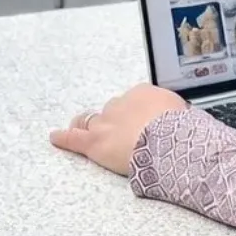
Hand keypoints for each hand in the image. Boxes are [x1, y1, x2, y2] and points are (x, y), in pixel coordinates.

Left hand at [50, 83, 187, 175]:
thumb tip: (180, 115)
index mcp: (142, 92)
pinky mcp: (94, 143)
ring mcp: (105, 122)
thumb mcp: (181, 111)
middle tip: (117, 128)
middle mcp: (120, 104)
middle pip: (112, 109)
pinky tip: (55, 136)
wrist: (166, 141)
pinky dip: (63, 137)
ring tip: (79, 126)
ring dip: (87, 124)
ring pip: (90, 121)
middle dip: (113, 118)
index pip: (133, 99)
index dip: (133, 111)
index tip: (137, 118)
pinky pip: (73, 139)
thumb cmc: (178, 128)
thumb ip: (172, 110)